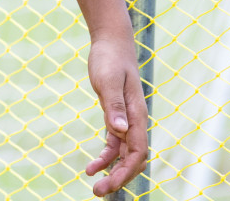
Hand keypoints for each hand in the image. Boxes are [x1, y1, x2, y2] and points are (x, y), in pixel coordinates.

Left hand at [84, 30, 148, 195]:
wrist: (111, 43)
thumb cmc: (110, 59)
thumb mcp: (108, 81)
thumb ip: (114, 106)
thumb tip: (119, 131)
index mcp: (137, 115)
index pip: (137, 152)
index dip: (126, 171)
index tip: (110, 184)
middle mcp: (135, 121)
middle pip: (133, 158)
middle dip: (119, 178)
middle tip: (98, 192)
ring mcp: (127, 120)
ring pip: (124, 155)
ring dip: (112, 171)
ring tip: (95, 186)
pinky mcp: (116, 117)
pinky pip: (114, 144)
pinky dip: (106, 157)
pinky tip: (92, 166)